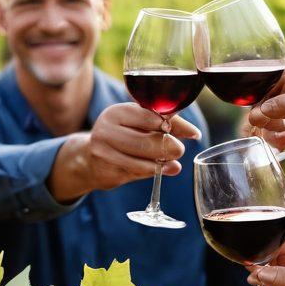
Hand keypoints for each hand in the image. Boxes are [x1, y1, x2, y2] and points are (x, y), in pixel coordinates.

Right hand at [85, 103, 200, 190]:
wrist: (89, 158)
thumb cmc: (121, 136)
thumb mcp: (139, 123)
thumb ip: (167, 123)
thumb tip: (194, 134)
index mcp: (117, 112)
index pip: (150, 116)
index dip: (171, 125)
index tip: (187, 132)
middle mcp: (107, 130)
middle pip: (147, 140)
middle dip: (169, 147)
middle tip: (178, 150)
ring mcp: (104, 152)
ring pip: (143, 161)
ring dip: (162, 164)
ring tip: (171, 163)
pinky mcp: (106, 171)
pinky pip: (137, 173)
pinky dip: (152, 172)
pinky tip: (159, 170)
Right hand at [245, 58, 284, 147]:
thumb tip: (259, 112)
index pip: (270, 82)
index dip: (259, 97)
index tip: (254, 112)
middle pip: (268, 103)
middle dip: (262, 117)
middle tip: (260, 128)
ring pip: (273, 120)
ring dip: (271, 130)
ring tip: (280, 136)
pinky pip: (284, 133)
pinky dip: (280, 139)